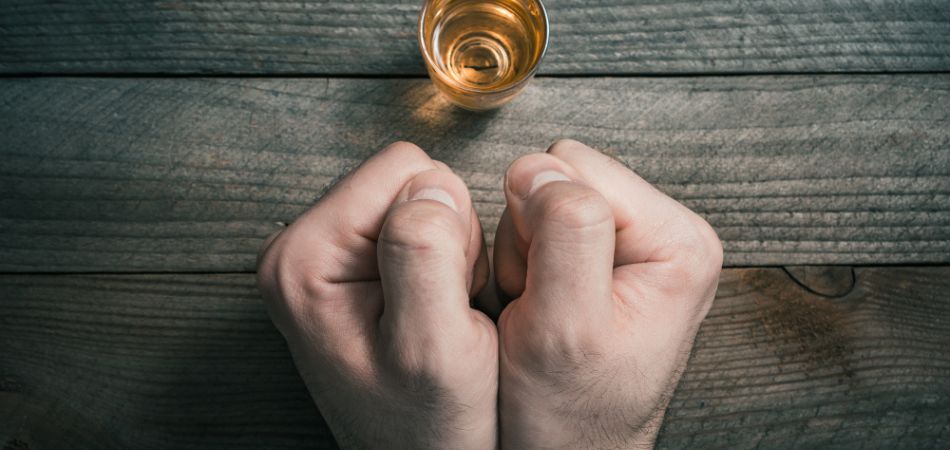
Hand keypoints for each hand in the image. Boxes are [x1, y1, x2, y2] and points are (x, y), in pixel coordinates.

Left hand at [257, 142, 496, 448]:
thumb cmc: (426, 426)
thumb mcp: (435, 349)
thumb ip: (425, 254)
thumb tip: (430, 182)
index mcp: (305, 256)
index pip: (406, 169)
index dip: (449, 225)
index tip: (444, 291)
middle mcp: (300, 247)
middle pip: (409, 181)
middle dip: (447, 238)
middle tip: (442, 309)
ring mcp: (321, 256)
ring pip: (418, 204)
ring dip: (447, 256)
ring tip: (436, 315)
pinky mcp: (344, 267)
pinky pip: (415, 229)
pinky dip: (439, 266)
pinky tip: (430, 311)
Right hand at [494, 140, 722, 448]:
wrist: (569, 449)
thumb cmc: (573, 413)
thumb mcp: (564, 326)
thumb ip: (563, 234)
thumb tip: (538, 168)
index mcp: (676, 241)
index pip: (575, 168)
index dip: (537, 224)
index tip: (546, 287)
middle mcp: (663, 234)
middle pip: (561, 178)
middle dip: (532, 238)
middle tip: (542, 301)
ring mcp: (634, 245)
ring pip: (543, 202)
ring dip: (526, 257)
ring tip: (544, 309)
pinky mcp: (605, 257)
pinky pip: (539, 229)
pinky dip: (526, 266)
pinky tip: (542, 306)